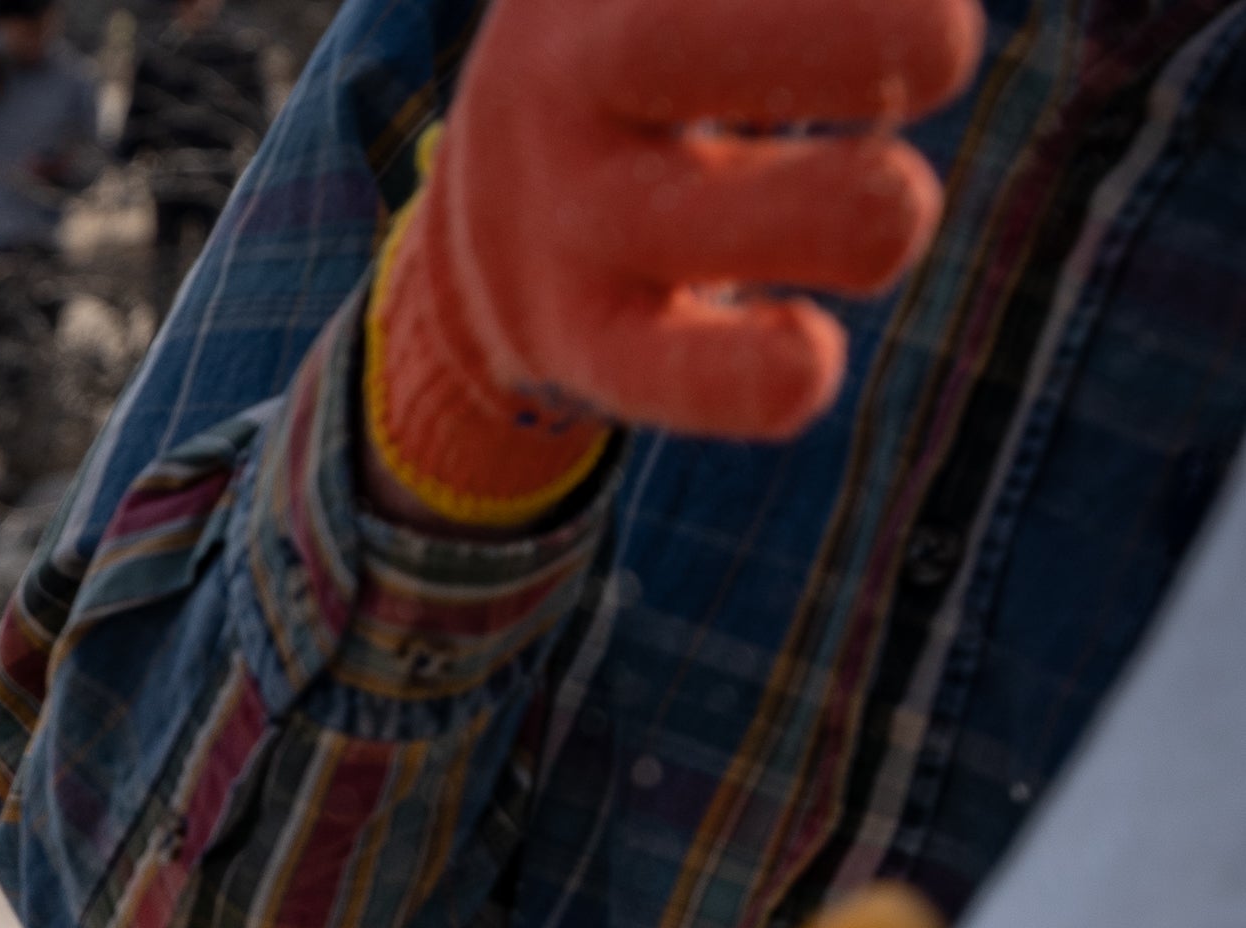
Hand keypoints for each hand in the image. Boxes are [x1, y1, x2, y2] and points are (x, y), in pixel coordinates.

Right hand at [374, 0, 977, 519]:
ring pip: (705, 217)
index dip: (841, 2)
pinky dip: (755, 378)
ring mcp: (564, 217)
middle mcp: (560, 76)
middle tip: (936, 54)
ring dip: (858, 210)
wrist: (503, 215)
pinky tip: (807, 351)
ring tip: (884, 198)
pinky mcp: (583, 343)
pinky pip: (668, 376)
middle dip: (862, 37)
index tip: (923, 16)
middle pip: (676, 41)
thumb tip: (933, 3)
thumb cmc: (670, 31)